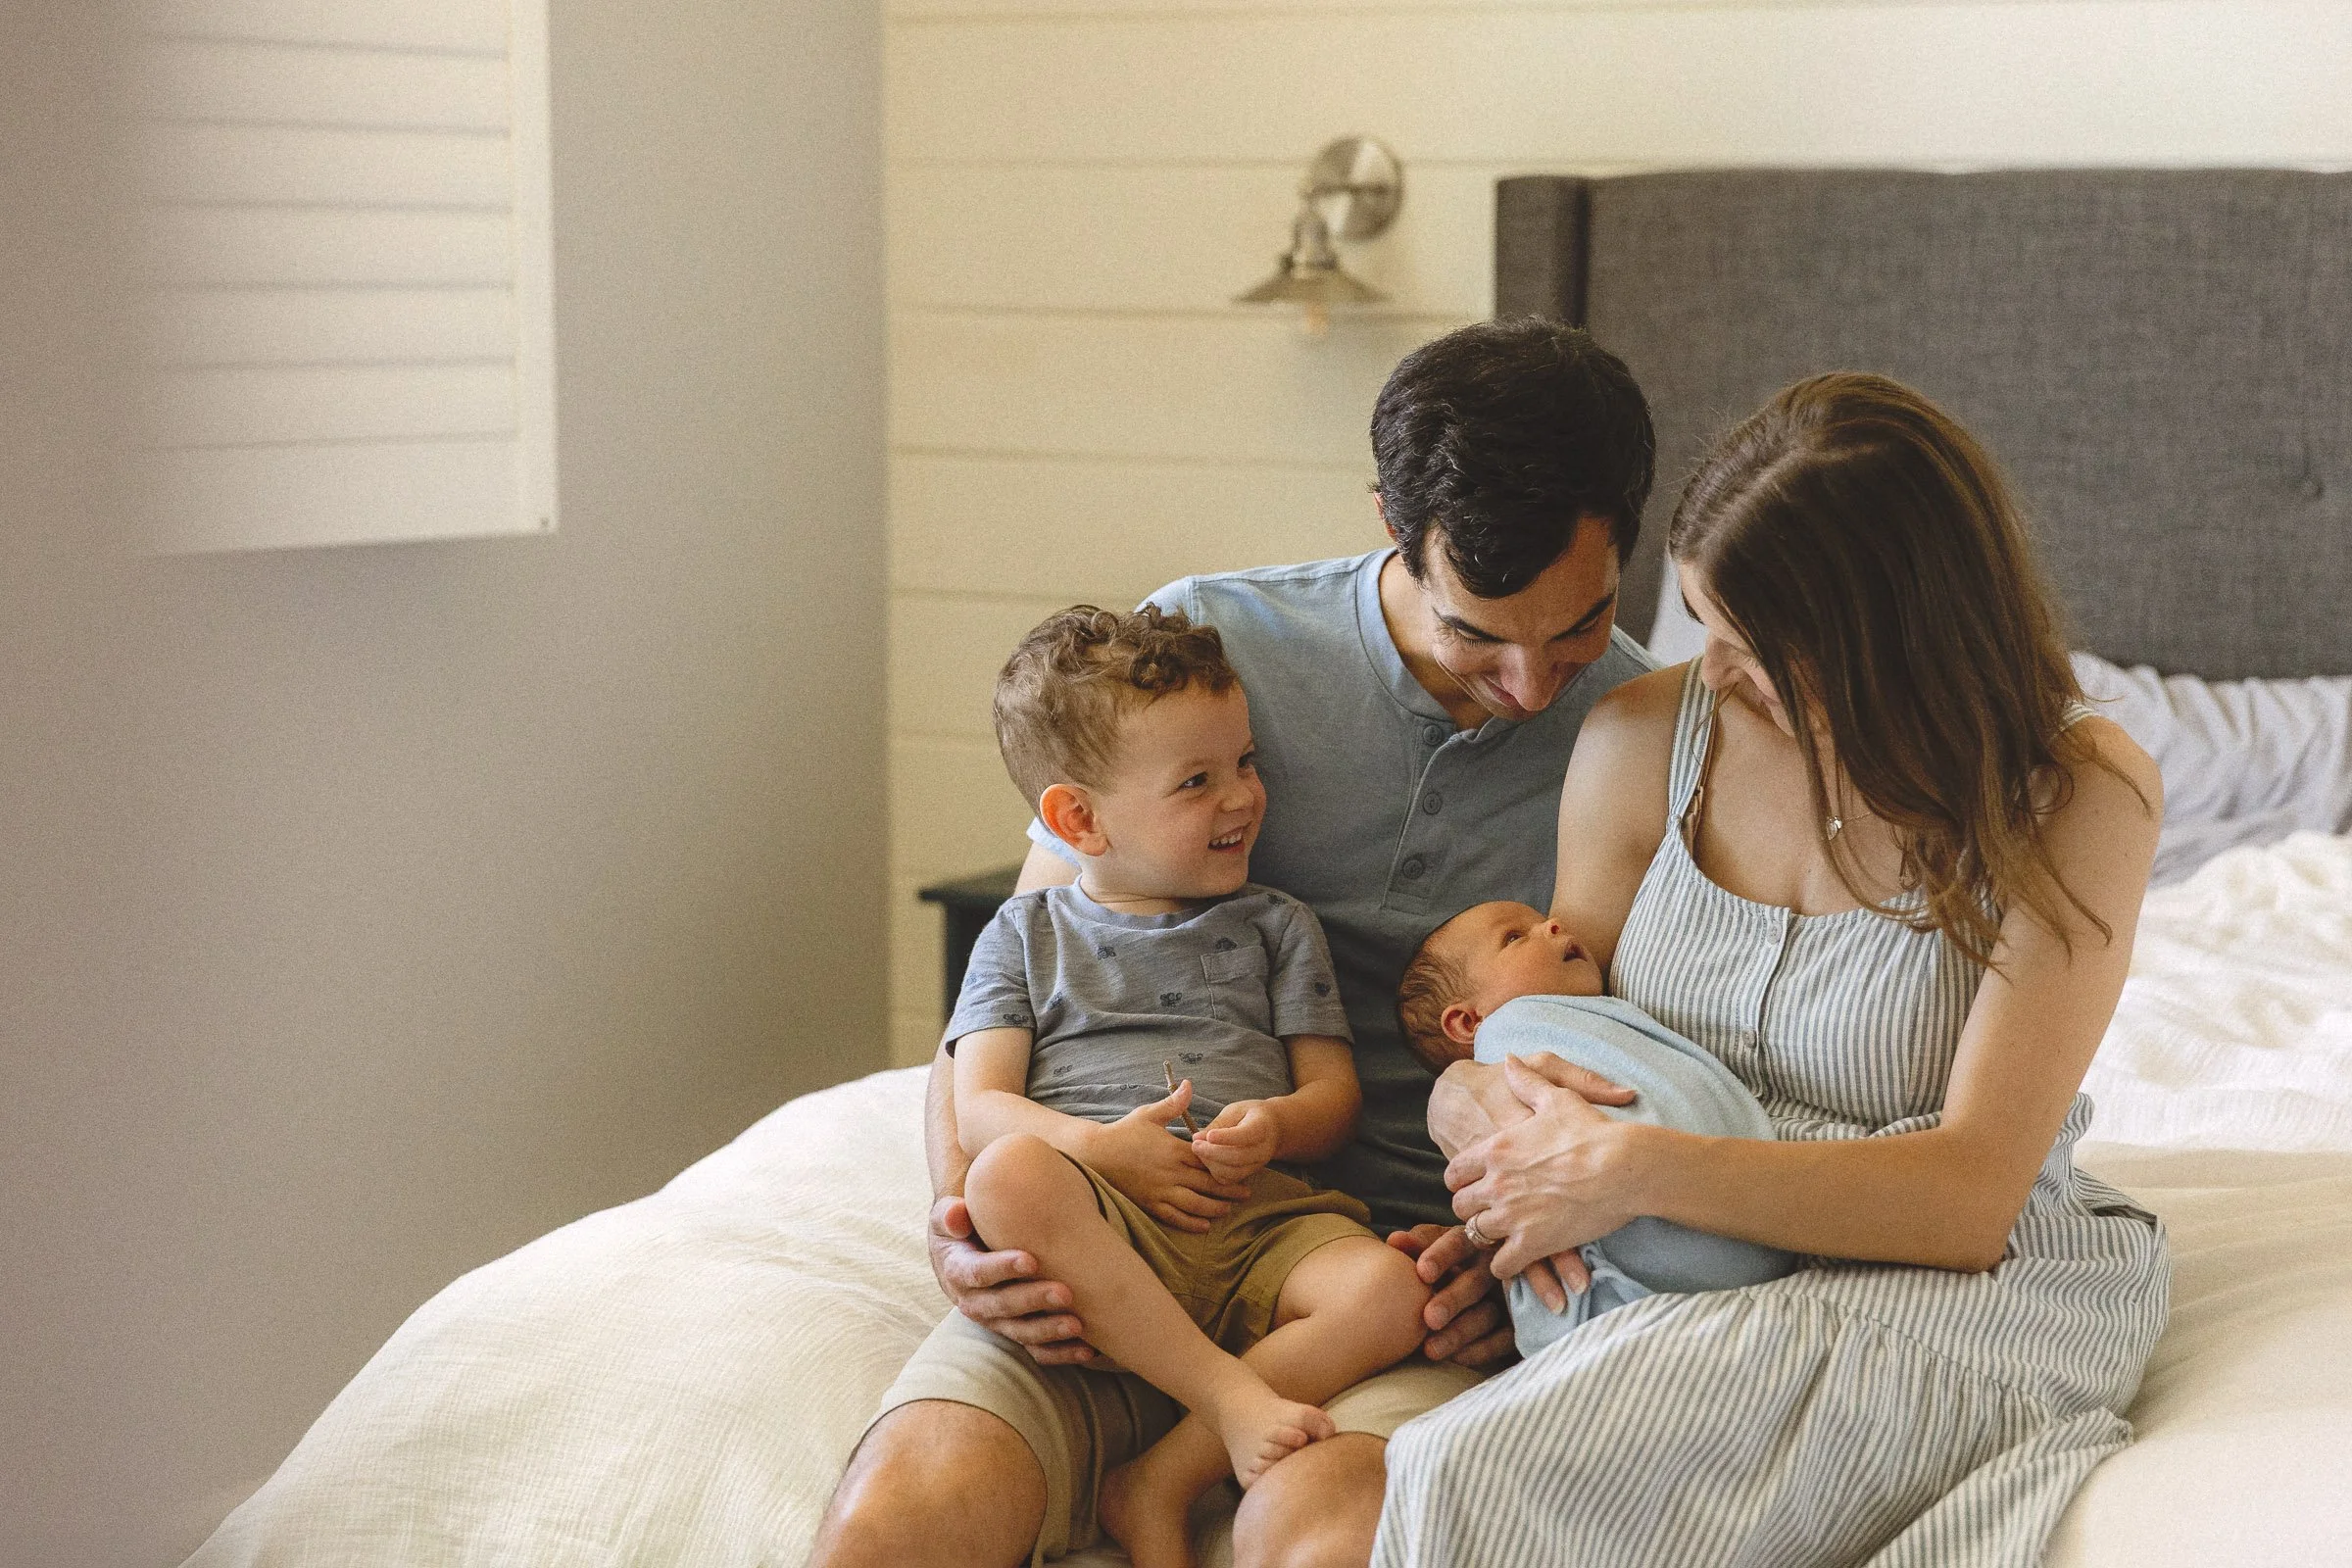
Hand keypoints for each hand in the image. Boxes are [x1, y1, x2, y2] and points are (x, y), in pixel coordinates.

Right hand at [927, 1194, 1096, 1365]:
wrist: (963, 1253)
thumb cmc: (961, 1227)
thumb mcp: (946, 1216)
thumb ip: (949, 1214)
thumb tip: (957, 1214)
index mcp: (958, 1272)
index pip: (978, 1273)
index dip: (1002, 1268)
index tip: (1031, 1261)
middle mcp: (975, 1303)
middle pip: (1003, 1306)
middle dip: (1034, 1301)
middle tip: (1065, 1293)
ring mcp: (996, 1321)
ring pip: (1021, 1332)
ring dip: (1049, 1331)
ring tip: (1078, 1324)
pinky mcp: (1016, 1331)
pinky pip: (1037, 1350)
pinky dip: (1061, 1353)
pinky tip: (1087, 1350)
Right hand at [1087, 1080, 1252, 1232]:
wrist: (1095, 1154)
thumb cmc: (1123, 1132)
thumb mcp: (1149, 1114)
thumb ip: (1173, 1104)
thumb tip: (1190, 1084)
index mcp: (1173, 1150)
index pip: (1208, 1160)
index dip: (1227, 1165)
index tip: (1244, 1166)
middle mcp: (1170, 1172)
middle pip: (1207, 1184)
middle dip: (1230, 1189)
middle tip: (1247, 1193)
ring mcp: (1160, 1191)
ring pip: (1195, 1204)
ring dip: (1215, 1208)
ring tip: (1228, 1209)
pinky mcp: (1150, 1204)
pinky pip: (1175, 1217)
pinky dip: (1192, 1223)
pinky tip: (1205, 1226)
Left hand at [1192, 1099, 1279, 1184]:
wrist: (1272, 1130)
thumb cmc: (1249, 1116)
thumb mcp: (1235, 1110)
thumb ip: (1218, 1124)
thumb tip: (1197, 1137)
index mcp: (1261, 1127)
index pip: (1245, 1135)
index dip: (1226, 1137)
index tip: (1209, 1135)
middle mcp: (1262, 1149)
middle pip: (1237, 1157)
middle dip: (1213, 1152)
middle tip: (1195, 1144)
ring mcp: (1257, 1165)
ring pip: (1232, 1172)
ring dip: (1212, 1163)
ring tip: (1200, 1150)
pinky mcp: (1248, 1174)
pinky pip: (1229, 1179)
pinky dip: (1215, 1172)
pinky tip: (1207, 1159)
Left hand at [1384, 1224, 1516, 1369]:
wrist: (1472, 1293)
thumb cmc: (1444, 1264)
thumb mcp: (1431, 1249)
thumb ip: (1415, 1245)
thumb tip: (1395, 1241)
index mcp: (1470, 1241)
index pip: (1457, 1242)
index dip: (1441, 1256)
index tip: (1422, 1272)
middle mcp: (1492, 1266)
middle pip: (1475, 1281)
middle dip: (1452, 1300)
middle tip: (1430, 1318)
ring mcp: (1508, 1296)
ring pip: (1487, 1314)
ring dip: (1459, 1332)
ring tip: (1431, 1350)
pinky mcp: (1517, 1324)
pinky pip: (1503, 1340)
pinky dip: (1481, 1350)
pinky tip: (1456, 1359)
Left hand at [1447, 1056, 1645, 1280]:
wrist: (1624, 1167)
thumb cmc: (1592, 1130)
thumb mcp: (1556, 1096)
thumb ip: (1526, 1080)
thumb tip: (1508, 1059)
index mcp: (1495, 1149)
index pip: (1454, 1172)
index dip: (1463, 1180)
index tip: (1476, 1184)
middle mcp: (1496, 1183)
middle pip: (1459, 1206)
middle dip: (1472, 1209)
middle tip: (1489, 1211)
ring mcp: (1511, 1216)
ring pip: (1475, 1235)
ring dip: (1487, 1236)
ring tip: (1503, 1235)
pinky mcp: (1532, 1243)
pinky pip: (1500, 1265)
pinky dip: (1504, 1265)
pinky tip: (1515, 1259)